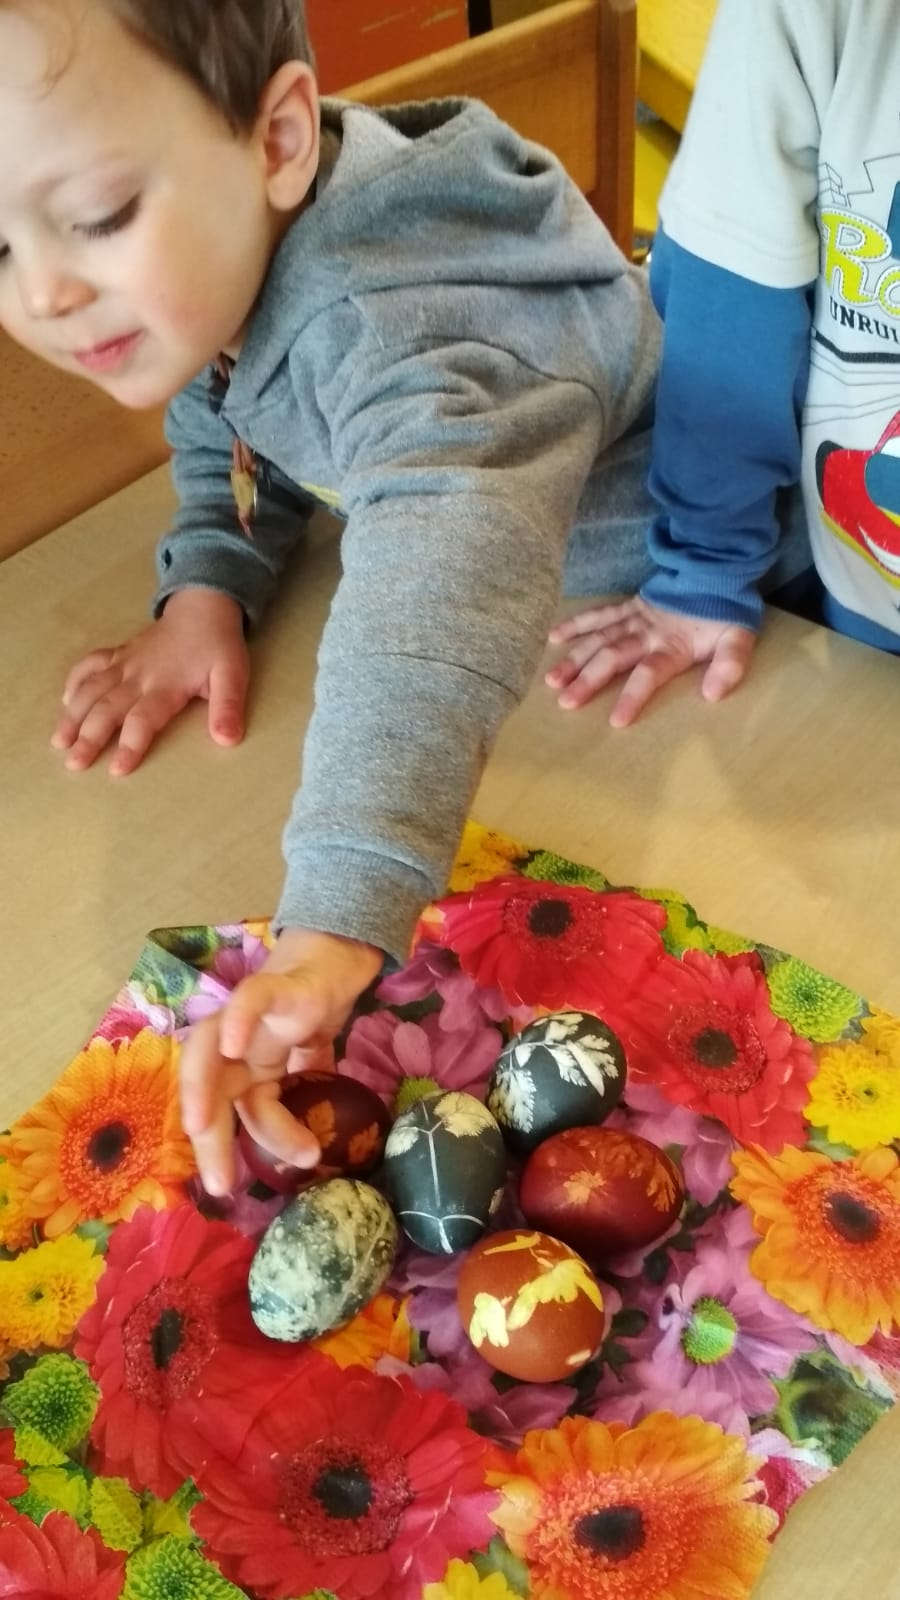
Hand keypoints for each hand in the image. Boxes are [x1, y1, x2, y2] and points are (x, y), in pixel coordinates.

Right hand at [52, 589, 248, 774]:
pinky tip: (65, 702)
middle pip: (108, 708)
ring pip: (91, 689)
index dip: (130, 745)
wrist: (202, 609)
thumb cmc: (218, 646)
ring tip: (58, 741)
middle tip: (74, 763)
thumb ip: (228, 706)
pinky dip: (74, 682)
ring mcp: (124, 663)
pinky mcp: (117, 654)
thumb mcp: (233, 675)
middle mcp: (138, 675)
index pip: (143, 719)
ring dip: (72, 715)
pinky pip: (89, 666)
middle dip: (88, 737)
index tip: (117, 769)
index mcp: (166, 685)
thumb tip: (227, 739)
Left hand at [179, 928, 383, 1195]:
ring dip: (203, 1088)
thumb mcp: (312, 1063)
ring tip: (213, 1129)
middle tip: (220, 1184)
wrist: (339, 952)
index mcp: (246, 1065)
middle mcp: (238, 1044)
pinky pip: (250, 1000)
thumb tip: (314, 1146)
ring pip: (210, 1049)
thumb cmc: (316, 1006)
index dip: (223, 1147)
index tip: (230, 1186)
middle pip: (210, 1090)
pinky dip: (239, 1019)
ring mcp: (250, 1016)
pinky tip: (235, 1044)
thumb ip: (305, 1094)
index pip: (228, 1110)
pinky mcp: (274, 985)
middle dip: (209, 1139)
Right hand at [545, 596, 755, 726]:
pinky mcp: (628, 606)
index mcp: (672, 645)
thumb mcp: (739, 639)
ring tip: (552, 680)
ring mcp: (634, 617)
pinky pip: (599, 615)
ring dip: (575, 659)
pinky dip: (577, 624)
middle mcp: (647, 632)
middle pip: (613, 657)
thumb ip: (729, 666)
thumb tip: (712, 695)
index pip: (649, 674)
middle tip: (566, 702)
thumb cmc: (726, 611)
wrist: (718, 569)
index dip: (632, 696)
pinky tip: (554, 637)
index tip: (615, 720)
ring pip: (599, 639)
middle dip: (588, 680)